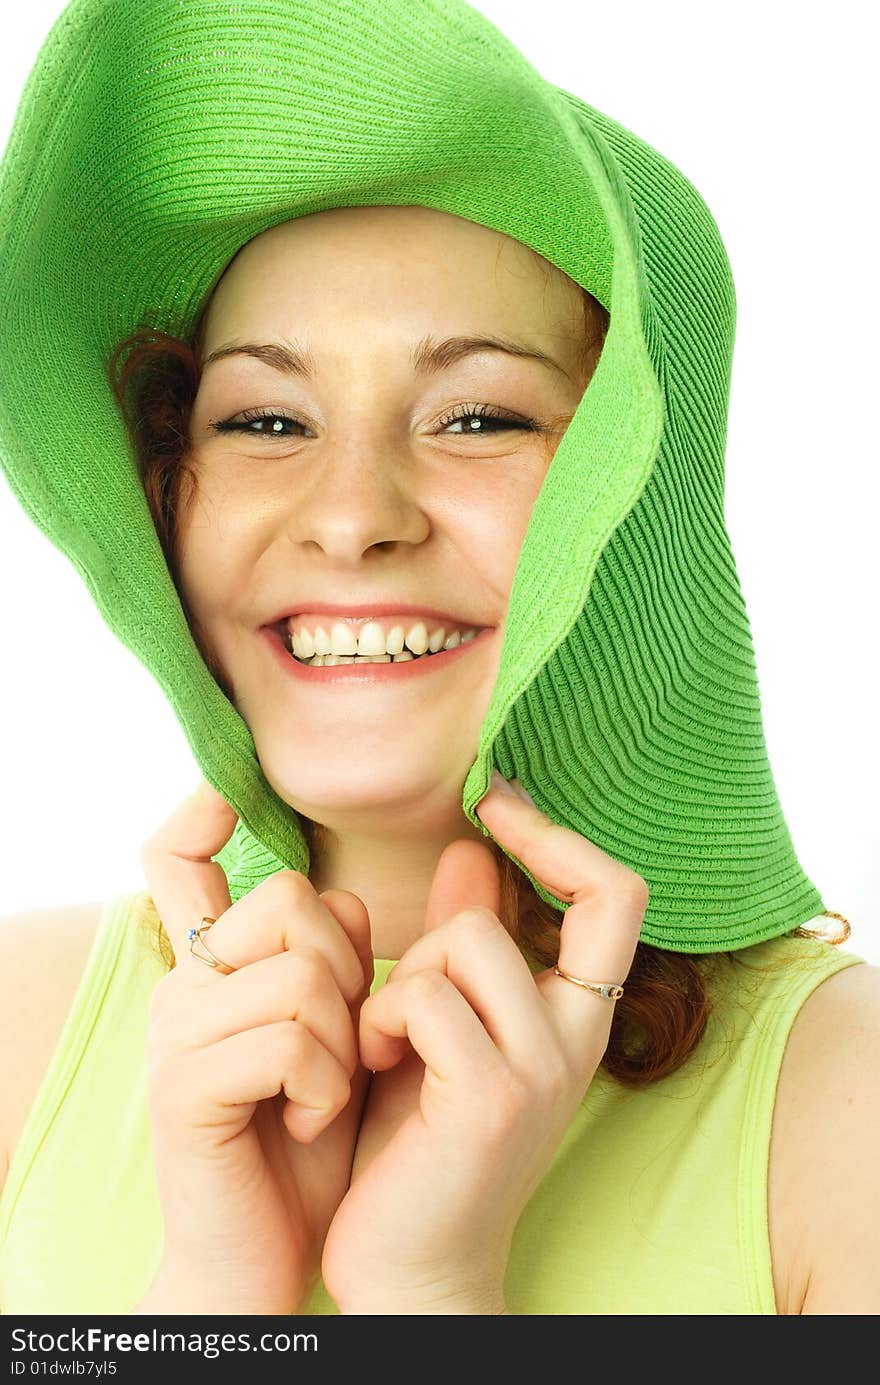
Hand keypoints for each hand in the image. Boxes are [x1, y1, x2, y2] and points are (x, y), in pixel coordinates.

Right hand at [139, 780, 372, 1314]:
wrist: (265, 1257)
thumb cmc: (312, 1139)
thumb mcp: (353, 1032)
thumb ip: (377, 949)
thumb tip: (465, 846)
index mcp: (214, 966)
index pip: (173, 858)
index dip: (193, 814)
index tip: (223, 792)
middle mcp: (184, 984)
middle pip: (287, 900)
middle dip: (347, 970)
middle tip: (341, 1045)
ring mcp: (176, 1033)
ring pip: (300, 971)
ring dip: (343, 1042)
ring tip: (326, 1093)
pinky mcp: (183, 1087)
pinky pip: (287, 1039)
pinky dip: (324, 1085)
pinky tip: (312, 1122)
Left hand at [320, 774, 647, 1313]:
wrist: (411, 1260)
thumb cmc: (418, 1134)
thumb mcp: (445, 1020)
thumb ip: (463, 935)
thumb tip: (470, 845)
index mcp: (575, 1014)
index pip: (615, 893)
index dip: (557, 837)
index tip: (495, 803)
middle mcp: (575, 1038)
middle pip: (502, 913)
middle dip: (428, 939)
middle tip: (401, 1002)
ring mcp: (542, 1069)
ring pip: (462, 939)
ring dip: (400, 980)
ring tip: (385, 1040)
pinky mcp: (490, 1098)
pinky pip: (425, 996)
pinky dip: (382, 1018)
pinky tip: (375, 1066)